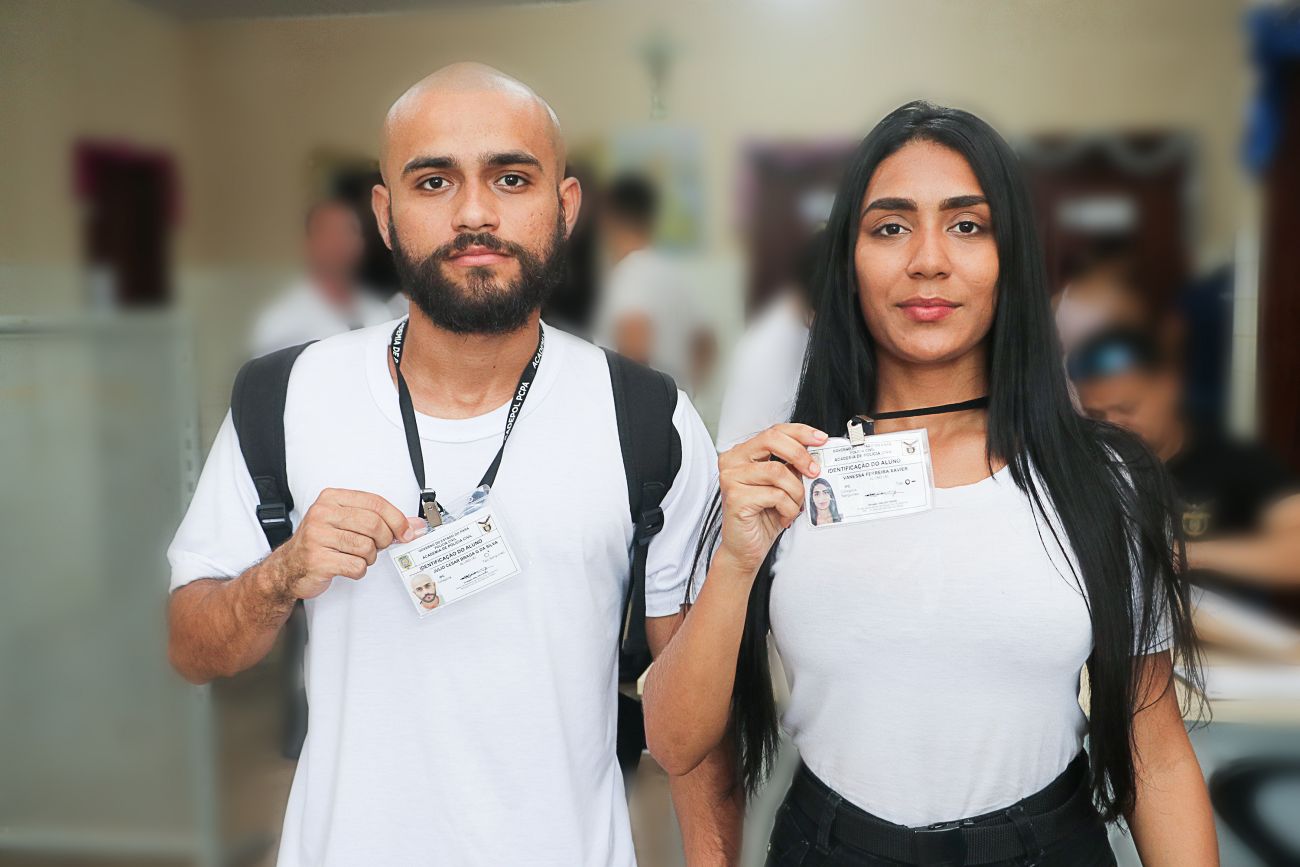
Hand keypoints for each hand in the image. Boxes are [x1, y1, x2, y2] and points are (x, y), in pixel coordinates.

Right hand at [263, 488, 424, 601]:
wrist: (289, 567)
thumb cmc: (321, 542)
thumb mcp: (348, 522)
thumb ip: (381, 520)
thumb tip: (414, 525)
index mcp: (332, 498)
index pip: (375, 503)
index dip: (397, 519)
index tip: (407, 532)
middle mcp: (322, 513)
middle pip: (374, 525)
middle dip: (383, 540)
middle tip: (378, 546)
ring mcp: (317, 536)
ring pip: (366, 547)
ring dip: (369, 557)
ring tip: (356, 555)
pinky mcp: (318, 559)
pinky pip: (356, 566)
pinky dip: (358, 570)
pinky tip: (346, 566)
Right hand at [716, 424, 826, 574]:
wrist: (746, 548)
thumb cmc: (763, 517)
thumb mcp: (782, 486)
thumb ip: (792, 467)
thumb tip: (816, 455)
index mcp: (743, 453)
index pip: (773, 431)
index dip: (800, 432)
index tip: (820, 439)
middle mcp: (733, 461)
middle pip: (772, 440)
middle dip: (800, 455)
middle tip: (814, 471)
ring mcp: (731, 478)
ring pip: (778, 471)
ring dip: (795, 491)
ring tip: (794, 505)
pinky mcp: (736, 497)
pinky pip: (775, 495)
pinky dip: (788, 508)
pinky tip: (784, 516)